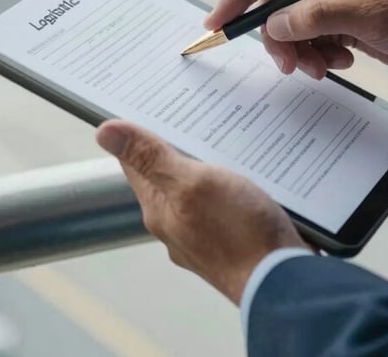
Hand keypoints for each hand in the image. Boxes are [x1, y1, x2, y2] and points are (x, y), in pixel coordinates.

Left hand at [96, 120, 310, 304]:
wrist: (284, 281)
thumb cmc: (238, 234)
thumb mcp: (192, 184)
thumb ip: (152, 158)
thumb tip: (104, 132)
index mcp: (159, 209)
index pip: (136, 163)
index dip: (137, 133)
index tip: (146, 104)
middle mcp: (177, 224)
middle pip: (167, 175)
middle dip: (176, 145)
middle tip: (190, 111)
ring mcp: (206, 235)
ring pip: (198, 188)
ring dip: (207, 164)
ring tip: (224, 135)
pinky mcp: (234, 238)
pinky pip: (225, 202)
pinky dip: (232, 182)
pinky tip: (249, 171)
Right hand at [205, 0, 387, 79]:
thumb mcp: (370, 17)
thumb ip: (318, 17)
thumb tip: (274, 23)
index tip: (219, 22)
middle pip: (279, 1)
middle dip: (279, 35)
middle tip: (289, 65)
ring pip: (294, 24)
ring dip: (301, 50)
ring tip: (324, 67)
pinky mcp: (345, 19)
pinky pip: (312, 37)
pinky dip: (318, 54)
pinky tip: (341, 62)